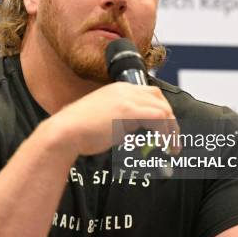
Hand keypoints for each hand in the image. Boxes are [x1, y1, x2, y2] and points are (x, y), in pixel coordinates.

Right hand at [48, 82, 179, 156]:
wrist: (65, 131)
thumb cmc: (79, 130)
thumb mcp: (105, 118)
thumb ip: (122, 120)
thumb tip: (137, 130)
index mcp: (118, 88)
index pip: (150, 94)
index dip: (161, 111)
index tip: (165, 130)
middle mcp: (125, 89)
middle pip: (160, 99)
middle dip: (170, 120)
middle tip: (172, 140)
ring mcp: (126, 98)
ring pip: (162, 109)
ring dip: (171, 129)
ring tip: (171, 147)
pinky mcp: (127, 111)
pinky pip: (158, 117)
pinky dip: (165, 132)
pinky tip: (163, 144)